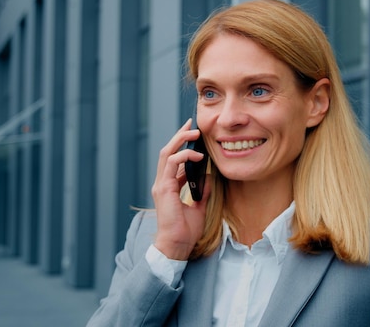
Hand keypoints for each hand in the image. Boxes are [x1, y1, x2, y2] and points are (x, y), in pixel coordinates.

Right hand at [151, 119, 209, 259]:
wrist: (177, 245)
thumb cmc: (186, 230)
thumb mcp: (199, 206)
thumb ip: (202, 190)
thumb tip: (209, 177)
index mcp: (168, 186)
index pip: (173, 158)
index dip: (182, 144)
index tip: (192, 132)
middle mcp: (162, 183)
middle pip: (167, 151)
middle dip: (179, 135)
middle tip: (192, 124)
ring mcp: (161, 185)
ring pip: (166, 153)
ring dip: (180, 140)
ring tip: (194, 133)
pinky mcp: (163, 189)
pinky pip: (171, 165)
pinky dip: (183, 156)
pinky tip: (196, 155)